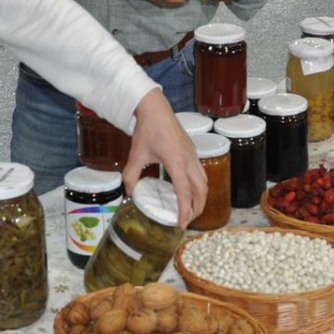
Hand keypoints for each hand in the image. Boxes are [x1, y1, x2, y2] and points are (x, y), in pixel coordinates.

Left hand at [121, 90, 204, 225]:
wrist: (155, 108)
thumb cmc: (147, 129)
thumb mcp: (136, 154)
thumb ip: (131, 176)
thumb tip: (129, 192)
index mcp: (176, 162)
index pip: (184, 192)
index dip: (184, 211)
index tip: (181, 224)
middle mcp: (189, 160)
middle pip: (201, 190)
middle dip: (197, 208)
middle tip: (187, 220)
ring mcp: (193, 154)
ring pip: (204, 181)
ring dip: (200, 197)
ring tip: (191, 208)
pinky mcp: (193, 150)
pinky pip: (201, 172)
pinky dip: (199, 186)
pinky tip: (189, 190)